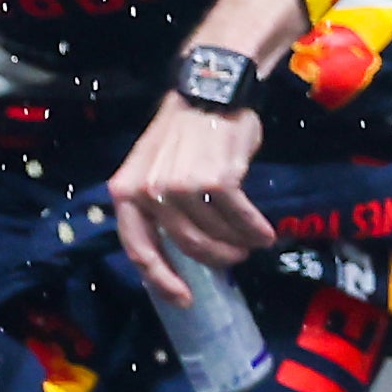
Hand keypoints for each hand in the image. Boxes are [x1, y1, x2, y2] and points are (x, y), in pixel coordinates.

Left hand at [111, 89, 272, 298]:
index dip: (160, 280)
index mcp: (126, 191)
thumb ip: (155, 203)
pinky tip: (265, 234)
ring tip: (252, 244)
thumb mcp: (153, 167)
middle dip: (213, 259)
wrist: (210, 91)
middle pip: (184, 246)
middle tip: (234, 261)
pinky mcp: (216, 180)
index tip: (184, 299)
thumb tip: (179, 249)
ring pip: (214, 233)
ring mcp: (181, 186)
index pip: (138, 248)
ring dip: (238, 244)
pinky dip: (255, 229)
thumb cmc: (185, 132)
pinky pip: (240, 217)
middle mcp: (148, 191)